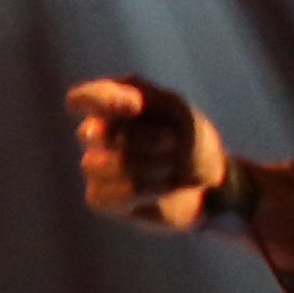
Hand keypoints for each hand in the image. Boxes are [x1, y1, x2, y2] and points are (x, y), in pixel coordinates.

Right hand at [64, 75, 225, 234]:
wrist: (209, 183)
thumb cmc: (190, 139)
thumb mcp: (175, 107)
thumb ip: (146, 95)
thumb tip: (126, 103)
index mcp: (111, 106)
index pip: (83, 97)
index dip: (100, 100)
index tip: (134, 106)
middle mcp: (98, 135)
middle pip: (96, 133)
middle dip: (144, 139)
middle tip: (173, 141)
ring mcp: (95, 167)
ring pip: (102, 166)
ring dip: (149, 167)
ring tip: (171, 168)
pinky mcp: (100, 198)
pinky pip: (107, 195)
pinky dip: (144, 191)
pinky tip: (159, 189)